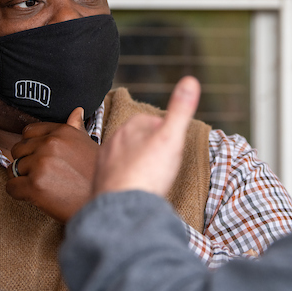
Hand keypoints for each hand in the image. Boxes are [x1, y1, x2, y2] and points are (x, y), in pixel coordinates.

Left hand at [6, 107, 97, 222]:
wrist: (105, 202)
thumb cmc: (96, 174)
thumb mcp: (88, 144)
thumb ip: (76, 127)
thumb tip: (77, 111)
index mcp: (63, 131)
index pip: (29, 132)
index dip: (32, 147)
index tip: (41, 158)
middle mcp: (51, 143)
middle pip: (18, 150)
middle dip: (26, 162)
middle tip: (42, 175)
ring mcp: (41, 164)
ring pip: (13, 168)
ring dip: (22, 178)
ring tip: (42, 185)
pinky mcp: (34, 185)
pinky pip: (11, 187)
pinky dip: (19, 193)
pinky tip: (36, 196)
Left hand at [93, 76, 199, 196]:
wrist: (123, 210)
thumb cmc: (148, 173)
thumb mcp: (171, 137)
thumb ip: (181, 110)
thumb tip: (190, 79)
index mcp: (129, 127)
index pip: (150, 120)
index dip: (165, 131)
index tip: (173, 144)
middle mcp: (112, 142)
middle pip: (137, 139)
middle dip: (151, 147)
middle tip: (166, 163)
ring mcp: (104, 164)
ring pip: (126, 158)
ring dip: (139, 164)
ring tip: (153, 178)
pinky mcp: (101, 184)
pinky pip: (118, 177)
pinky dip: (128, 181)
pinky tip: (139, 190)